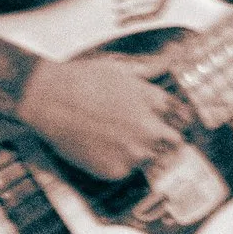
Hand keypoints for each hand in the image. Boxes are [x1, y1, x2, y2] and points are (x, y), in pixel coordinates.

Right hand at [18, 50, 187, 184]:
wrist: (51, 99)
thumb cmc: (82, 80)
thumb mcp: (121, 69)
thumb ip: (148, 73)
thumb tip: (168, 61)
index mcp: (154, 104)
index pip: (181, 119)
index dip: (174, 121)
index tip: (168, 124)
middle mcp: (150, 131)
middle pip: (172, 144)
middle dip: (160, 140)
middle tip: (138, 134)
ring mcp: (134, 154)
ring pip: (149, 160)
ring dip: (138, 153)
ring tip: (113, 139)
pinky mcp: (116, 171)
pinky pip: (126, 172)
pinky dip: (117, 164)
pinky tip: (100, 148)